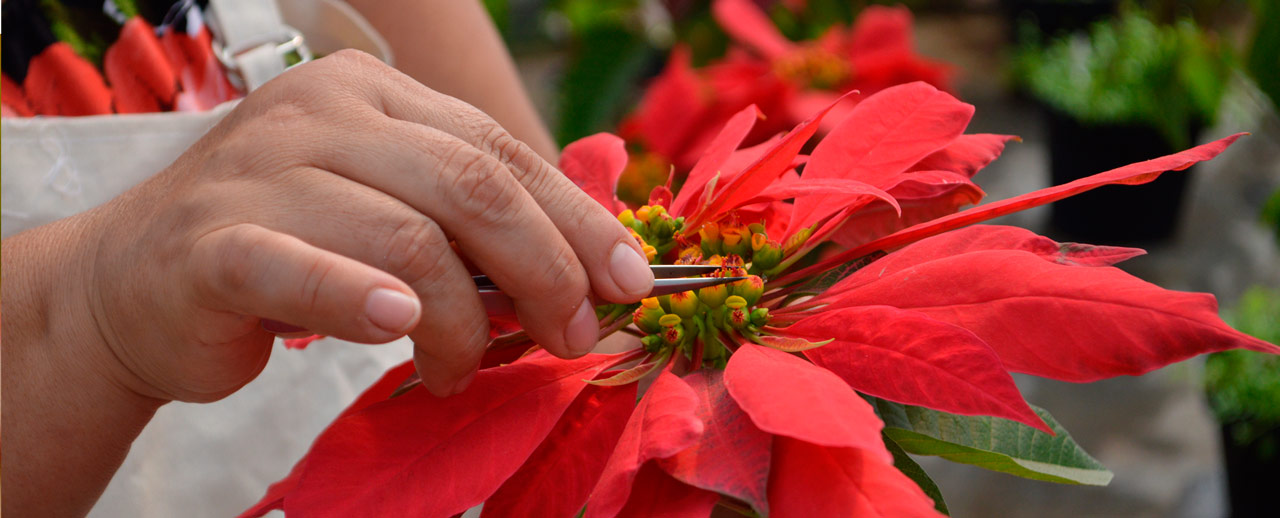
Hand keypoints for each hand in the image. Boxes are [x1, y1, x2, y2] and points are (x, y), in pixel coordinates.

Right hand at [66, 50, 653, 401]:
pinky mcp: (212, 240)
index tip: (630, 281)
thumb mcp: (384, 215)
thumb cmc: (283, 250)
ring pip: (407, 237)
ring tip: (461, 369)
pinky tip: (400, 326)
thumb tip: (586, 272)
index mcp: (370, 94)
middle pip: (469, 185)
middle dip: (545, 269)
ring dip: (462, 321)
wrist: (128, 284)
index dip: (577, 219)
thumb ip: (467, 226)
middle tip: (573, 335)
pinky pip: (303, 265)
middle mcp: (318, 114)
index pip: (498, 150)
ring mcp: (260, 170)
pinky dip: (362, 298)